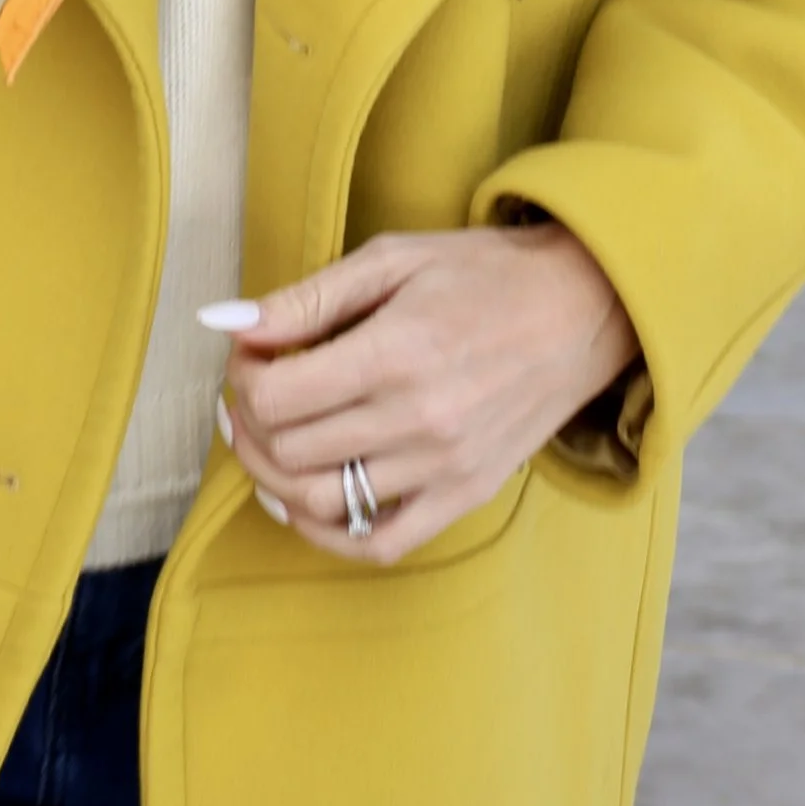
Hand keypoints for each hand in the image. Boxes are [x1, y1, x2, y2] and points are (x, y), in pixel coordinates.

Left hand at [216, 224, 636, 566]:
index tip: (250, 354)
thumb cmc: (483, 274)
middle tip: (252, 391)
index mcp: (397, 353)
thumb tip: (222, 324)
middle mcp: (419, 421)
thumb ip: (304, 299)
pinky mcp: (464, 496)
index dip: (243, 376)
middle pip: (288, 449)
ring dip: (272, 474)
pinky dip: (327, 532)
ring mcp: (443, 468)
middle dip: (249, 419)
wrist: (582, 309)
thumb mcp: (391, 261)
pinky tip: (305, 497)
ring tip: (267, 439)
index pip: (277, 396)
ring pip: (318, 501)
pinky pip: (378, 543)